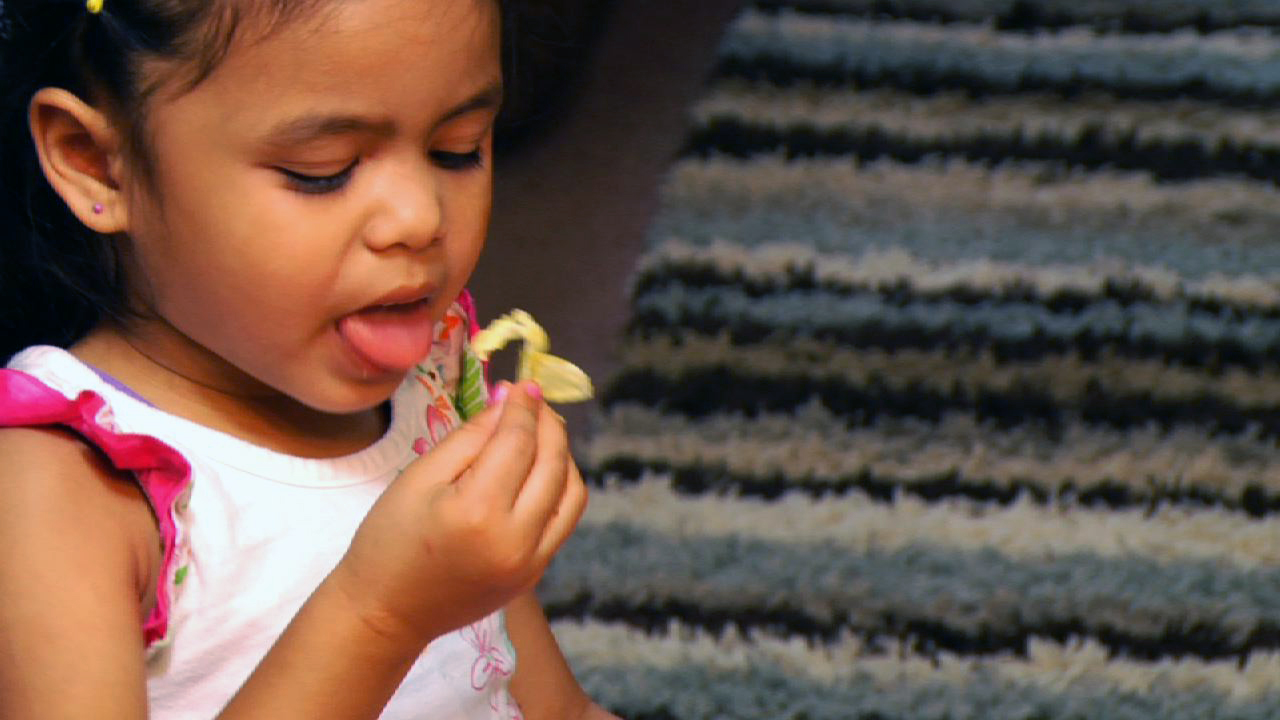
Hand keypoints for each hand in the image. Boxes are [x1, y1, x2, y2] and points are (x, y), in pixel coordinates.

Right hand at [329, 381, 587, 648]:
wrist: (386, 612)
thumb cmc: (390, 540)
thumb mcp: (419, 477)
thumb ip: (469, 437)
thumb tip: (508, 401)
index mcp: (478, 512)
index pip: (518, 442)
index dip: (523, 407)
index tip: (522, 384)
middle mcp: (515, 540)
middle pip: (553, 464)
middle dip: (549, 424)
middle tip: (534, 400)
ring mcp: (531, 563)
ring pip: (572, 493)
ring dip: (563, 456)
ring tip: (540, 432)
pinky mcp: (534, 575)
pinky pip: (563, 521)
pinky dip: (560, 488)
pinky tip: (539, 470)